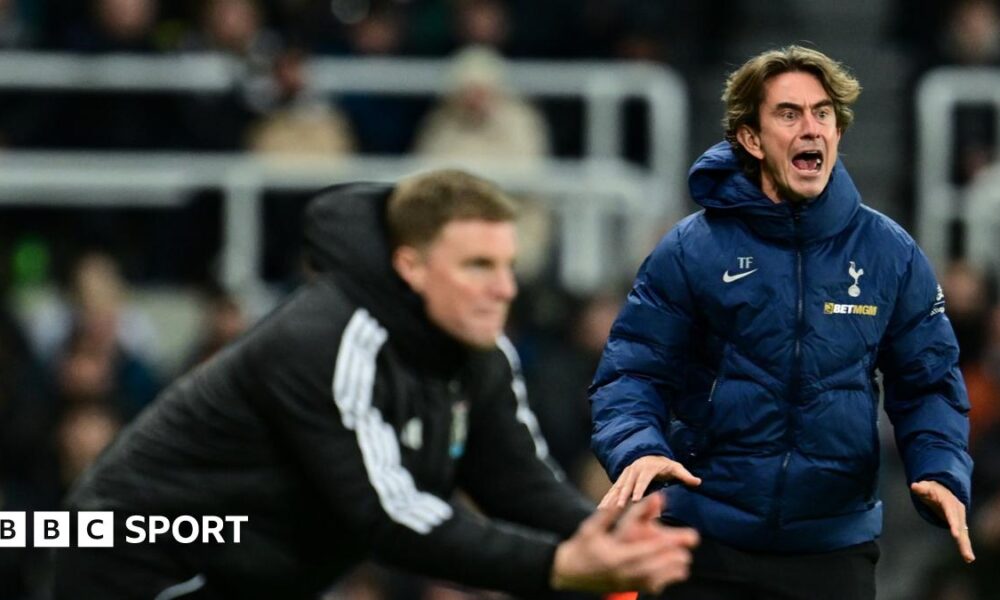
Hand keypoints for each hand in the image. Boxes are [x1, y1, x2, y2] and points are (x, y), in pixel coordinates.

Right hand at [550, 492, 698, 594]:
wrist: (568, 572)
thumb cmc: (581, 546)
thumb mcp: (591, 528)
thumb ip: (607, 515)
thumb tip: (619, 498)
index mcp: (613, 556)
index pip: (641, 552)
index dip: (659, 548)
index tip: (674, 542)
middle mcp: (620, 572)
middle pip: (650, 568)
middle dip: (669, 561)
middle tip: (686, 554)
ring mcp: (623, 582)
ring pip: (651, 581)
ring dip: (669, 573)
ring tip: (684, 564)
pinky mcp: (624, 588)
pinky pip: (646, 588)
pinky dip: (660, 582)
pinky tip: (672, 575)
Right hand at [599, 455, 701, 509]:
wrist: (648, 454)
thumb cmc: (664, 464)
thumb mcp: (675, 467)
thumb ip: (685, 475)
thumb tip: (698, 482)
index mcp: (647, 468)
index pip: (643, 479)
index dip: (639, 489)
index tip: (635, 500)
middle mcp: (634, 470)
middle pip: (627, 484)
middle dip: (623, 496)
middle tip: (619, 507)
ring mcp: (625, 474)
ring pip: (617, 487)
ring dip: (610, 498)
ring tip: (602, 509)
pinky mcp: (620, 479)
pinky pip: (613, 490)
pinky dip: (606, 498)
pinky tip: (600, 509)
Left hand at [911, 480, 974, 562]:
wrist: (944, 491)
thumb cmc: (932, 490)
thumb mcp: (926, 488)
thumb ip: (920, 488)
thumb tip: (914, 486)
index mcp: (949, 503)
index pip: (951, 513)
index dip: (953, 523)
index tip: (955, 534)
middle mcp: (957, 512)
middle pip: (960, 525)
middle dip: (961, 537)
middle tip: (963, 549)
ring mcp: (959, 519)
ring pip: (963, 534)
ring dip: (965, 546)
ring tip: (969, 558)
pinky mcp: (959, 526)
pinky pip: (962, 537)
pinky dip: (965, 547)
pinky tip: (968, 558)